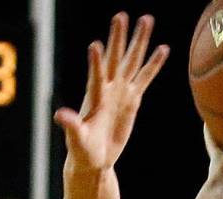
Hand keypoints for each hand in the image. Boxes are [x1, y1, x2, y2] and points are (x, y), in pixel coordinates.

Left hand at [54, 12, 168, 173]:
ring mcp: (121, 92)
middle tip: (121, 15)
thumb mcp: (76, 139)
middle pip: (115, 59)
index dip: (96, 62)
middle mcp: (107, 89)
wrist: (95, 158)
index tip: (96, 45)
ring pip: (132, 62)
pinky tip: (163, 48)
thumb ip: (71, 126)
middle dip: (118, 38)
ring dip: (139, 41)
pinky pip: (145, 78)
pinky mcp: (132, 99)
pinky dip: (154, 64)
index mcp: (93, 97)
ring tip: (146, 19)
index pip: (96, 76)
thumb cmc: (82, 150)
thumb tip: (59, 115)